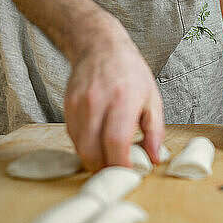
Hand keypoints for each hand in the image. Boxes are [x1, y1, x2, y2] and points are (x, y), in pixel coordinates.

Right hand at [64, 30, 164, 171]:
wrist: (101, 47)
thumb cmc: (130, 72)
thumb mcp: (152, 98)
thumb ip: (155, 130)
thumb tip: (155, 157)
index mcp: (123, 100)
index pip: (116, 142)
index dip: (121, 164)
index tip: (129, 175)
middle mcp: (97, 103)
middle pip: (93, 150)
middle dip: (105, 168)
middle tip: (118, 173)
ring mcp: (79, 105)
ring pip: (80, 147)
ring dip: (93, 160)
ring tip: (109, 160)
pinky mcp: (67, 107)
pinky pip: (73, 137)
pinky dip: (84, 147)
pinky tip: (97, 145)